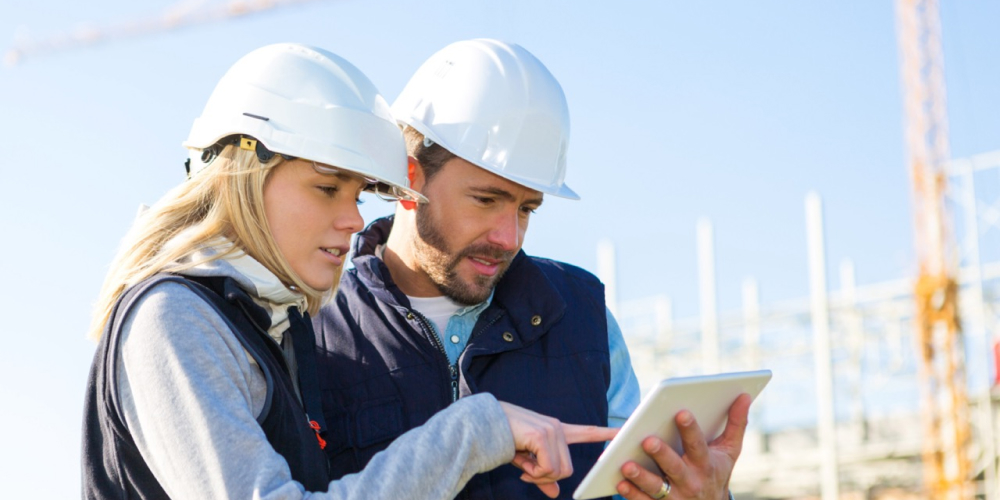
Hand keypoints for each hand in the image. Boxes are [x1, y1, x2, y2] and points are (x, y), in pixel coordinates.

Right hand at [499, 402, 618, 497]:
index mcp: (556, 431)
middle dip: (546, 477)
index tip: (625, 431)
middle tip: (527, 471)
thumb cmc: (503, 441)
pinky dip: (533, 472)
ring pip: (558, 471)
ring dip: (538, 475)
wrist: (482, 426)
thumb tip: (555, 494)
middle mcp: (557, 428)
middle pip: (567, 469)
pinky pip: (547, 468)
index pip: (587, 431)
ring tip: (522, 463)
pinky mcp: (543, 436)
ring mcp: (552, 431)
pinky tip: (521, 461)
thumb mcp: (526, 462)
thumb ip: (542, 476)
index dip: (606, 434)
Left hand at [616, 393, 752, 499]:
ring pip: (656, 487)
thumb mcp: (729, 452)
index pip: (698, 445)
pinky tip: (620, 483)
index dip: (690, 430)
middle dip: (662, 454)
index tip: (681, 412)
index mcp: (706, 463)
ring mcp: (675, 497)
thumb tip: (745, 395)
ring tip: (625, 464)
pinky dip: (632, 494)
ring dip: (641, 477)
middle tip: (647, 440)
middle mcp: (691, 481)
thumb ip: (736, 424)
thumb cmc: (716, 472)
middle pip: (675, 467)